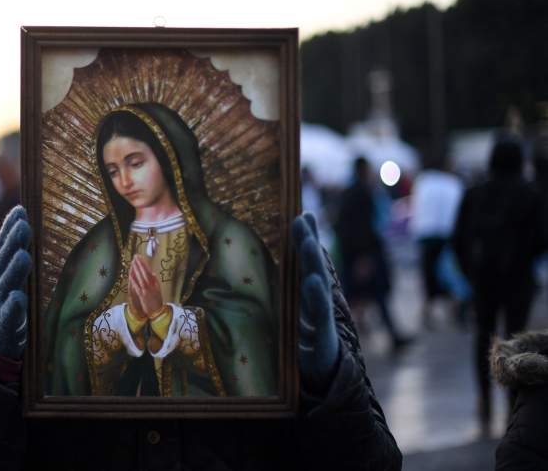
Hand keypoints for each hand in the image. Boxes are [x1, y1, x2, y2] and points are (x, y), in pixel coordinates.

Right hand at [0, 206, 32, 359]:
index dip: (8, 227)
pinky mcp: (7, 324)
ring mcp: (0, 303)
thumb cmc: (11, 301)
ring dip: (15, 269)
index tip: (20, 209)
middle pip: (5, 260)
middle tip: (23, 224)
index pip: (3, 245)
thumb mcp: (14, 277)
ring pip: (6, 284)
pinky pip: (10, 314)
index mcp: (2, 269)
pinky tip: (19, 298)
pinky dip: (14, 306)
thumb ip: (21, 255)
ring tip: (24, 255)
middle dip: (13, 242)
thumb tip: (33, 227)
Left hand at [128, 254, 163, 318]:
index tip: (140, 257)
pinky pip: (137, 286)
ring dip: (136, 270)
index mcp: (155, 283)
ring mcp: (146, 290)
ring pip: (140, 277)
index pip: (149, 270)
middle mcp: (151, 285)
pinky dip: (134, 280)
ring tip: (133, 263)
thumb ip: (155, 281)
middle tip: (135, 256)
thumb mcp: (158, 289)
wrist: (158, 311)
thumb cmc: (157, 300)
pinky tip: (130, 275)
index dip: (144, 263)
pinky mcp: (142, 295)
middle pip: (144, 272)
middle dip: (139, 264)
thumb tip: (152, 273)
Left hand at [292, 212, 339, 392]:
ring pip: (319, 289)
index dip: (307, 238)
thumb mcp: (293, 320)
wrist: (326, 387)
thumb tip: (276, 269)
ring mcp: (323, 323)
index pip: (308, 264)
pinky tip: (313, 280)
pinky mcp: (324, 343)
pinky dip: (317, 299)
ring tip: (308, 241)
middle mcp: (318, 307)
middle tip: (301, 219)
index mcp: (309, 300)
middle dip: (308, 244)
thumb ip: (289, 294)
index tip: (301, 213)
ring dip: (314, 264)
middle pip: (314, 269)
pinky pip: (321, 318)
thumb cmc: (305, 351)